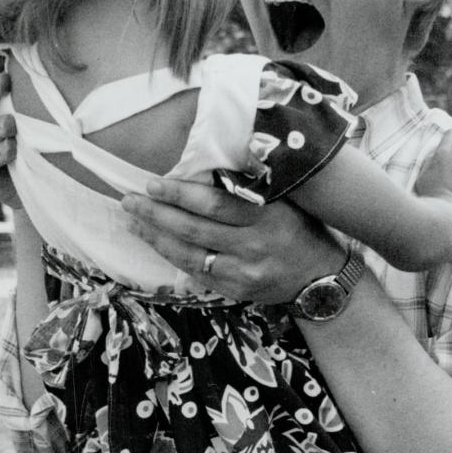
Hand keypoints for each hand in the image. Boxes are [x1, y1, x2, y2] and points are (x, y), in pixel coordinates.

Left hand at [122, 177, 344, 304]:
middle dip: (157, 214)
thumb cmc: (301, 229)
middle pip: (195, 229)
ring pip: (189, 255)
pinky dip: (173, 258)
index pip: (215, 203)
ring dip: (156, 237)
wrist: (321, 278)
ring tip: (132, 222)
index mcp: (267, 216)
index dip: (180, 194)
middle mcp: (254, 246)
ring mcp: (244, 273)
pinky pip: (198, 274)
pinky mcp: (237, 291)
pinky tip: (156, 243)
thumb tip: (210, 161)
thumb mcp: (286, 199)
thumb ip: (251, 184)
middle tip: (130, 201)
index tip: (154, 184)